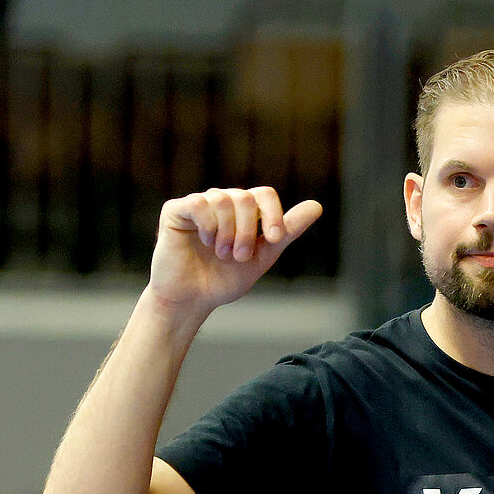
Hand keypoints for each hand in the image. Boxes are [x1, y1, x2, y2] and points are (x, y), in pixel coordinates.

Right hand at [149, 188, 323, 316]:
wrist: (192, 299)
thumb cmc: (224, 280)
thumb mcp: (263, 257)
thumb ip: (287, 231)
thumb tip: (317, 206)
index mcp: (243, 212)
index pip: (264, 194)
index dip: (273, 214)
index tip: (275, 239)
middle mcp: (222, 203)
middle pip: (245, 197)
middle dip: (248, 232)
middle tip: (239, 257)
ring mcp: (199, 204)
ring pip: (223, 199)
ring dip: (227, 233)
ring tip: (221, 254)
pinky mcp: (176, 210)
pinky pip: (199, 203)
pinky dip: (207, 226)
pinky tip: (203, 242)